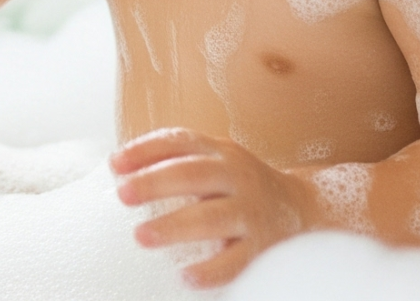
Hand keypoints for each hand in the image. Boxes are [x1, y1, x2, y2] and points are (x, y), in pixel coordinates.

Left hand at [112, 127, 313, 288]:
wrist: (304, 208)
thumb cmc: (240, 186)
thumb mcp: (214, 162)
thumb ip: (174, 160)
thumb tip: (117, 167)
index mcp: (220, 153)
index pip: (180, 142)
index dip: (146, 150)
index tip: (115, 164)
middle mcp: (237, 177)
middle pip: (193, 174)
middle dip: (156, 183)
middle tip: (123, 195)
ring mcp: (251, 212)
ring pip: (212, 217)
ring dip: (175, 226)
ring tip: (142, 236)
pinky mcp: (263, 246)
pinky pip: (236, 260)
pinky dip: (211, 270)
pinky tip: (186, 277)